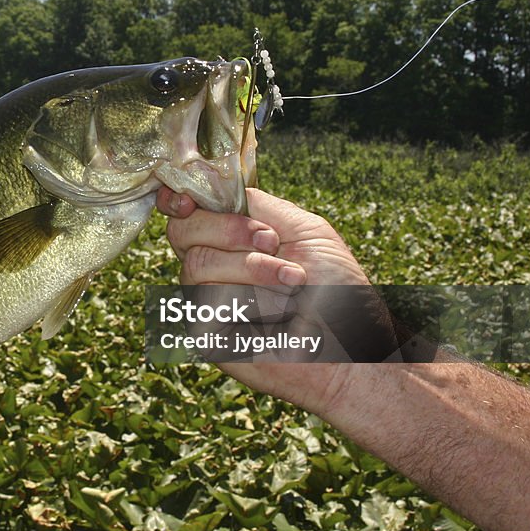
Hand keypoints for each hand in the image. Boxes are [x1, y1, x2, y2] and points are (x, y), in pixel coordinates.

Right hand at [156, 186, 375, 414]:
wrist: (351, 345)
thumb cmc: (337, 291)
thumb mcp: (305, 229)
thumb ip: (259, 204)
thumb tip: (214, 184)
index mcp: (231, 239)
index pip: (185, 213)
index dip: (178, 200)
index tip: (189, 200)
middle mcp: (212, 267)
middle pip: (181, 230)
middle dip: (228, 229)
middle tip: (271, 241)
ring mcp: (205, 300)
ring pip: (197, 263)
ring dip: (253, 267)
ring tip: (293, 281)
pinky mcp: (205, 332)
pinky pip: (206, 299)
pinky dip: (249, 299)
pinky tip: (278, 311)